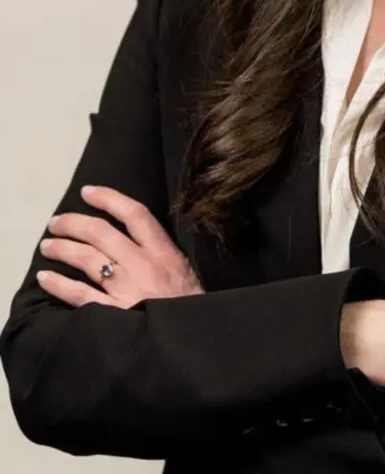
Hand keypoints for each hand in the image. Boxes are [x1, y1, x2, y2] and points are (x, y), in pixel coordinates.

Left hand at [36, 185, 203, 308]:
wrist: (191, 342)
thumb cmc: (192, 307)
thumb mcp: (186, 272)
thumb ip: (164, 256)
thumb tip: (136, 238)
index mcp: (164, 252)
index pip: (135, 214)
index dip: (109, 198)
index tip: (88, 192)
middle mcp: (142, 265)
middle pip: (101, 233)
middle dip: (74, 223)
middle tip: (56, 222)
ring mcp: (125, 289)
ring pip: (86, 259)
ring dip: (62, 248)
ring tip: (47, 246)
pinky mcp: (112, 314)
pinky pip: (79, 295)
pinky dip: (58, 284)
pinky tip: (44, 278)